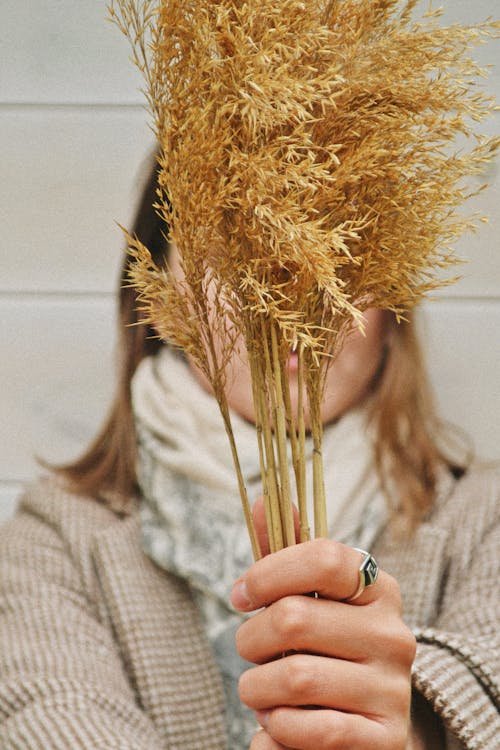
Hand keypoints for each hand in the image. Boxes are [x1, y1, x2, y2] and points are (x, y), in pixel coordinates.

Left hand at [230, 508, 415, 748]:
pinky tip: (277, 723)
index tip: (240, 595)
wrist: (367, 725)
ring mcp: (393, 688)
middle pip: (293, 618)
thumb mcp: (308, 599)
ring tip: (262, 692)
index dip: (268, 573)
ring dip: (257, 689)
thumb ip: (284, 553)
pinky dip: (275, 729)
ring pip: (294, 678)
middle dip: (251, 639)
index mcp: (376, 589)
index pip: (322, 558)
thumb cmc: (325, 650)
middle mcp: (393, 633)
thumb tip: (261, 500)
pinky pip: (310, 731)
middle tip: (251, 651)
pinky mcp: (385, 739)